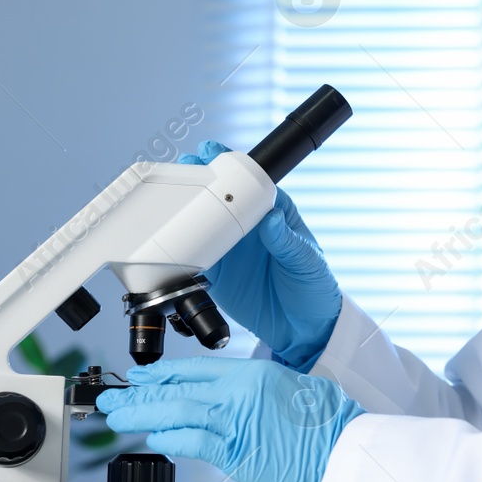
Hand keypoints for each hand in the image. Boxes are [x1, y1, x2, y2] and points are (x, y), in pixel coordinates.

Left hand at [97, 355, 364, 481]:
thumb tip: (235, 403)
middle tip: (113, 397)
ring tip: (117, 417)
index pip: (195, 369)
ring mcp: (236, 421)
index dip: (162, 374)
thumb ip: (258, 394)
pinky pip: (192, 441)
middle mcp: (240, 392)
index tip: (141, 377)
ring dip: (141, 415)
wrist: (346, 451)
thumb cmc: (329, 426)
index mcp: (254, 374)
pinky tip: (154, 439)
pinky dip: (169, 439)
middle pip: (177, 388)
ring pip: (175, 412)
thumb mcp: (293, 391)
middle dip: (139, 394)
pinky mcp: (236, 451)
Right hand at [178, 140, 341, 370]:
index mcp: (274, 214)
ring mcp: (230, 247)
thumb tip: (272, 219)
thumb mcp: (307, 261)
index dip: (231, 166)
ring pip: (202, 221)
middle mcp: (249, 227)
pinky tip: (166, 236)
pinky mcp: (217, 271)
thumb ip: (287, 242)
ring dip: (184, 207)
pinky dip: (179, 246)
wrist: (304, 329)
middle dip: (199, 179)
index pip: (251, 183)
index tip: (212, 153)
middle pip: (220, 197)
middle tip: (182, 167)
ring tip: (166, 193)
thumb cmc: (315, 288)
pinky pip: (194, 254)